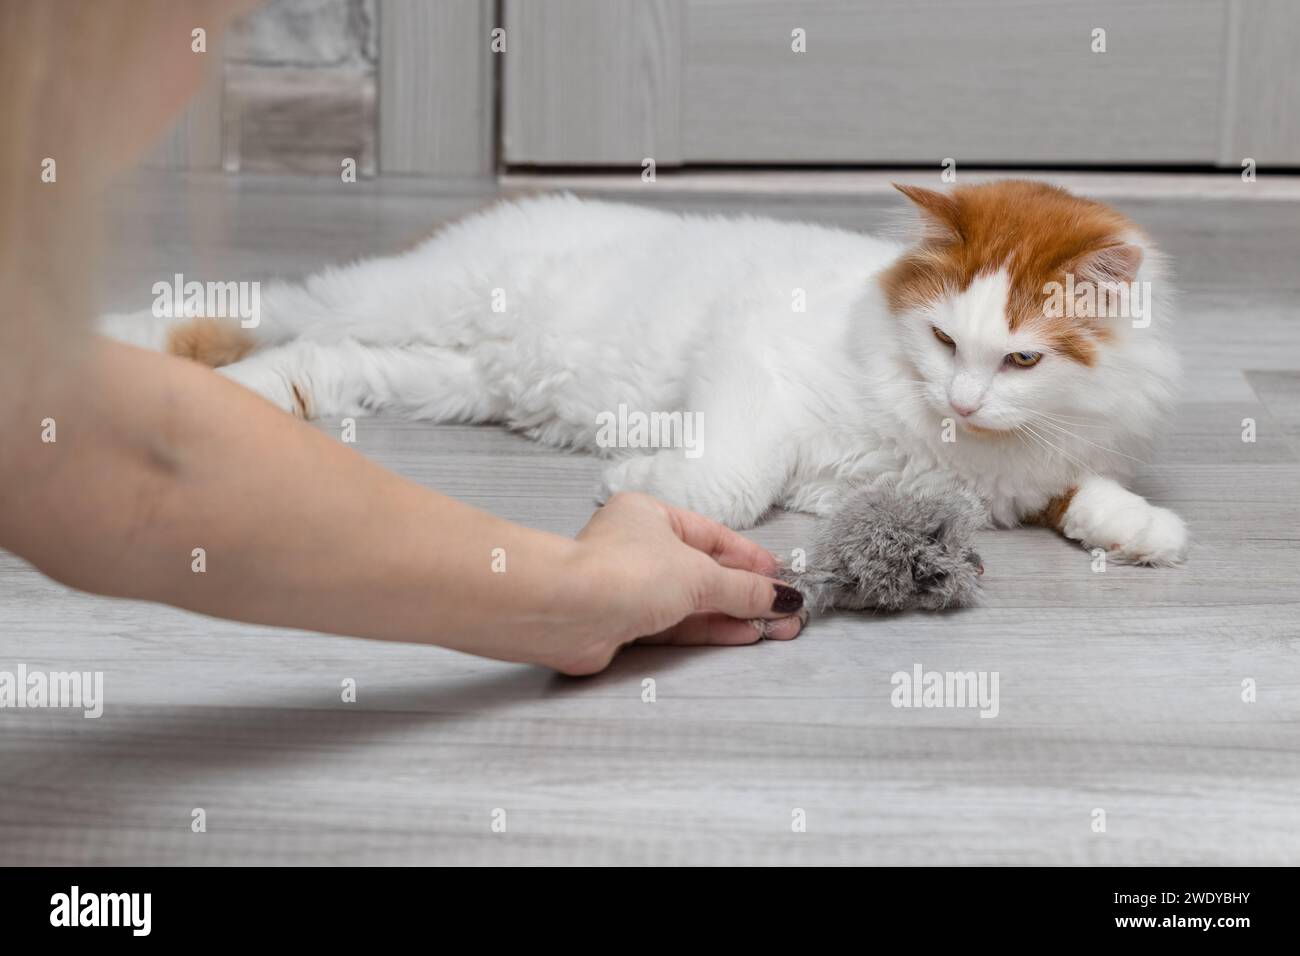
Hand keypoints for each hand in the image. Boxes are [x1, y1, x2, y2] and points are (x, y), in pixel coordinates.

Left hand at [553, 492, 804, 674]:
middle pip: (703, 570)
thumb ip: (743, 588)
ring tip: (774, 627)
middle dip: (746, 592)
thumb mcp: (698, 574)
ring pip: (690, 600)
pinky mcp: (622, 624)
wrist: (568, 612)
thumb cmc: (625, 572)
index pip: (712, 535)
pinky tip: (742, 634)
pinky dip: (709, 629)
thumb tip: (781, 598)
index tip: (780, 577)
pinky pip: (675, 624)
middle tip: (786, 611)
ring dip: (733, 613)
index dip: (750, 558)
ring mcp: (628, 587)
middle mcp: (636, 547)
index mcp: (649, 515)